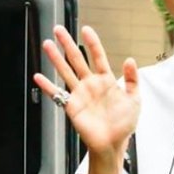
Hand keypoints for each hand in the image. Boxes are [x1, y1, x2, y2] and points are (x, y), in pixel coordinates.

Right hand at [33, 25, 139, 154]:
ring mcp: (79, 94)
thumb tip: (130, 60)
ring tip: (47, 44)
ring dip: (56, 58)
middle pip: (77, 59)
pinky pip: (57, 94)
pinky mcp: (71, 106)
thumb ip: (132, 80)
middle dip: (68, 44)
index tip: (86, 30)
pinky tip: (39, 76)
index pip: (98, 57)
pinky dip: (48, 86)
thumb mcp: (134, 100)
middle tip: (59, 29)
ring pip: (65, 71)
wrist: (112, 144)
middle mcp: (90, 85)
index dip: (92, 43)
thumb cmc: (123, 124)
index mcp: (106, 81)